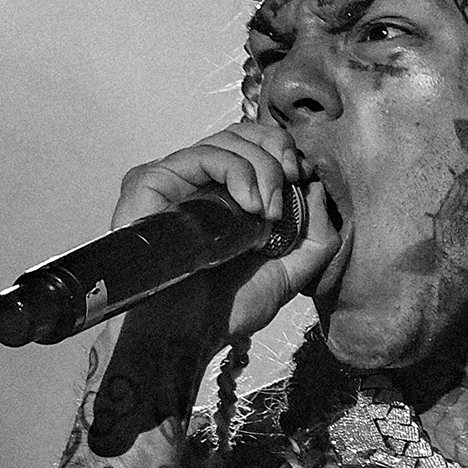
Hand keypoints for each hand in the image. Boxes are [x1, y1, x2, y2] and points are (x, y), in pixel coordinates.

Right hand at [108, 118, 340, 372]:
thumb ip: (315, 235)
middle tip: (290, 187)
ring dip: (263, 169)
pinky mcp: (151, 180)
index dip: (284, 152)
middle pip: (243, 133)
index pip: (255, 146)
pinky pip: (203, 154)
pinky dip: (238, 171)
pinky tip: (250, 206)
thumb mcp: (290, 272)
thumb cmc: (227, 309)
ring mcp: (173, 179)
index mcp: (225, 196)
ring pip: (226, 140)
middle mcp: (197, 182)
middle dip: (278, 152)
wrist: (186, 333)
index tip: (304, 177)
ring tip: (268, 213)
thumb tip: (317, 185)